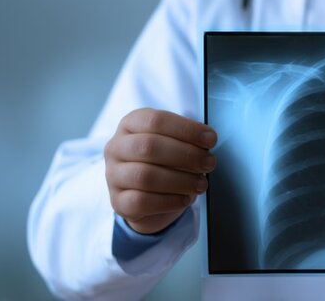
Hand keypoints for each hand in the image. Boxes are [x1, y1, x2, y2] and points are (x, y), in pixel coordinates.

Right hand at [104, 108, 216, 233]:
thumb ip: (189, 139)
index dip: (187, 129)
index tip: (211, 140)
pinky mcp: (118, 202)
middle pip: (149, 147)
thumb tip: (207, 139)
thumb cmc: (165, 162)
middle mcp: (116, 147)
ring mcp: (113, 175)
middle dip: (186, 155)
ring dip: (181, 180)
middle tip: (209, 163)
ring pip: (145, 176)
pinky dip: (170, 201)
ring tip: (201, 184)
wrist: (147, 197)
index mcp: (131, 124)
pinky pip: (142, 202)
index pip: (156, 121)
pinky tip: (186, 198)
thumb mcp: (175, 142)